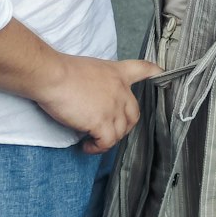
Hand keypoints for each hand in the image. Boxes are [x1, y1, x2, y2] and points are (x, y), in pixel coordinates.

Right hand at [36, 56, 162, 152]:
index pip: (143, 69)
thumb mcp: (90, 68)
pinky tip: (87, 146)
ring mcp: (113, 107)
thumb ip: (100, 82)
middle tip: (105, 129)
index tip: (163, 76)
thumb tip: (94, 99)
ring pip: (120, 132)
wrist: (52, 76)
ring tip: (91, 141)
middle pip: (134, 114)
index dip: (155, 74)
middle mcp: (120, 90)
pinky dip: (97, 148)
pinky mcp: (102, 122)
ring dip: (107, 139)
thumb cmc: (62, 71)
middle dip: (123, 126)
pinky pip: (107, 143)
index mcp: (117, 73)